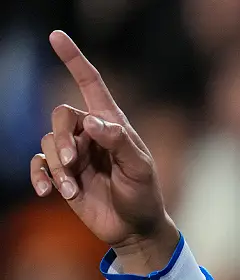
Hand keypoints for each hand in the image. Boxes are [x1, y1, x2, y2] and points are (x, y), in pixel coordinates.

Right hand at [30, 31, 177, 273]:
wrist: (134, 228)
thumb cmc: (143, 195)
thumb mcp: (139, 169)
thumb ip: (120, 143)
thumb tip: (93, 122)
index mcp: (112, 124)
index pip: (91, 84)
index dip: (74, 59)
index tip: (56, 35)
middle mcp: (91, 134)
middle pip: (61, 115)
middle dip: (62, 138)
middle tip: (72, 162)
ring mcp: (75, 154)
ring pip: (48, 142)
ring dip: (57, 166)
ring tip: (71, 189)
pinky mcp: (63, 175)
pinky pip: (39, 165)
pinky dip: (40, 176)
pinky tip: (48, 192)